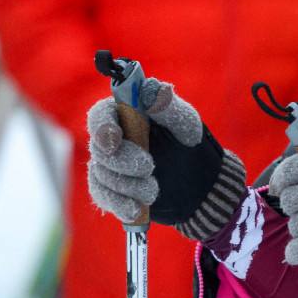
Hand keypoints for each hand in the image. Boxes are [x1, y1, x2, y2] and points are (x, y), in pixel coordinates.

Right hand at [87, 78, 246, 240]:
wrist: (199, 184)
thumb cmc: (191, 145)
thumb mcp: (186, 125)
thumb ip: (169, 107)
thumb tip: (151, 89)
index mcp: (127, 114)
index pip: (100, 115)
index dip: (102, 127)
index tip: (114, 140)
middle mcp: (113, 138)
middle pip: (98, 148)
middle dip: (122, 162)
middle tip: (149, 167)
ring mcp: (109, 164)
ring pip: (101, 175)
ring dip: (127, 185)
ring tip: (154, 190)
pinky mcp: (111, 188)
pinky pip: (103, 196)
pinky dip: (119, 204)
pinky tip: (136, 208)